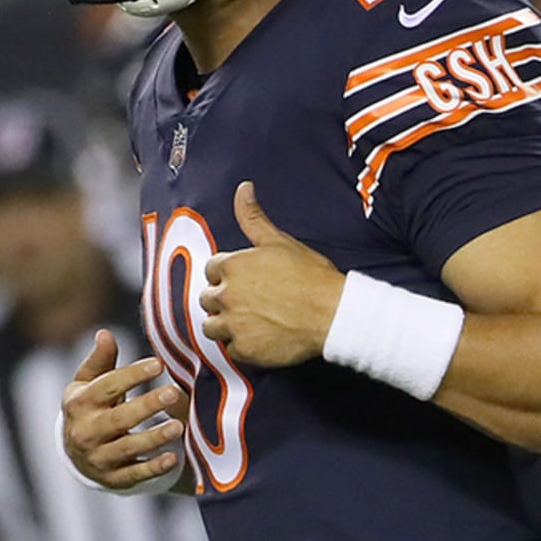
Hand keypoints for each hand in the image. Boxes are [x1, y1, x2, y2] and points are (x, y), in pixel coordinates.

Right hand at [61, 330, 186, 490]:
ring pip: (127, 448)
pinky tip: (173, 458)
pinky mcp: (112, 478)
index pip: (107, 386)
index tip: (158, 364)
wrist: (75, 453)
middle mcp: (85, 432)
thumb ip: (100, 361)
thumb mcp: (88, 383)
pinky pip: (134, 475)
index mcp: (80, 403)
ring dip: (154, 438)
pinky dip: (153, 468)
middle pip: (118, 418)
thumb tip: (104, 334)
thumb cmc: (90, 406)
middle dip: (146, 405)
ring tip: (178, 426)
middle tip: (173, 392)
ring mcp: (97, 458)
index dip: (132, 375)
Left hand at [200, 181, 344, 366]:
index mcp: (232, 266)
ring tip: (251, 322)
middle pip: (207, 299)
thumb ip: (253, 217)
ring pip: (212, 327)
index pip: (212, 269)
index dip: (229, 275)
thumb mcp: (279, 241)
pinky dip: (243, 347)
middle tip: (250, 302)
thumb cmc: (311, 276)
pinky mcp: (244, 350)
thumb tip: (242, 189)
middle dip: (224, 300)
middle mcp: (226, 295)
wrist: (333, 313)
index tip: (246, 281)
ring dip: (226, 325)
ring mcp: (233, 325)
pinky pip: (231, 351)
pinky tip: (261, 338)